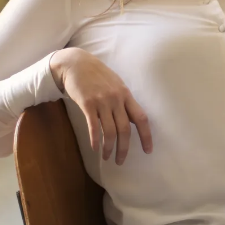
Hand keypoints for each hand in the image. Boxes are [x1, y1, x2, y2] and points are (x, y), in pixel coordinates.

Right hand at [50, 48, 152, 163]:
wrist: (76, 63)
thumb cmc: (97, 75)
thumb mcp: (116, 84)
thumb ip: (124, 101)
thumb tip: (132, 119)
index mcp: (127, 95)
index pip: (142, 118)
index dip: (146, 136)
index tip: (148, 150)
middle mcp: (117, 99)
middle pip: (125, 129)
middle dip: (124, 148)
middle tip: (121, 161)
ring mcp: (102, 102)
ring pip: (110, 131)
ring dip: (109, 148)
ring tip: (107, 157)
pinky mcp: (87, 104)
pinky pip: (94, 126)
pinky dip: (95, 140)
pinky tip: (95, 149)